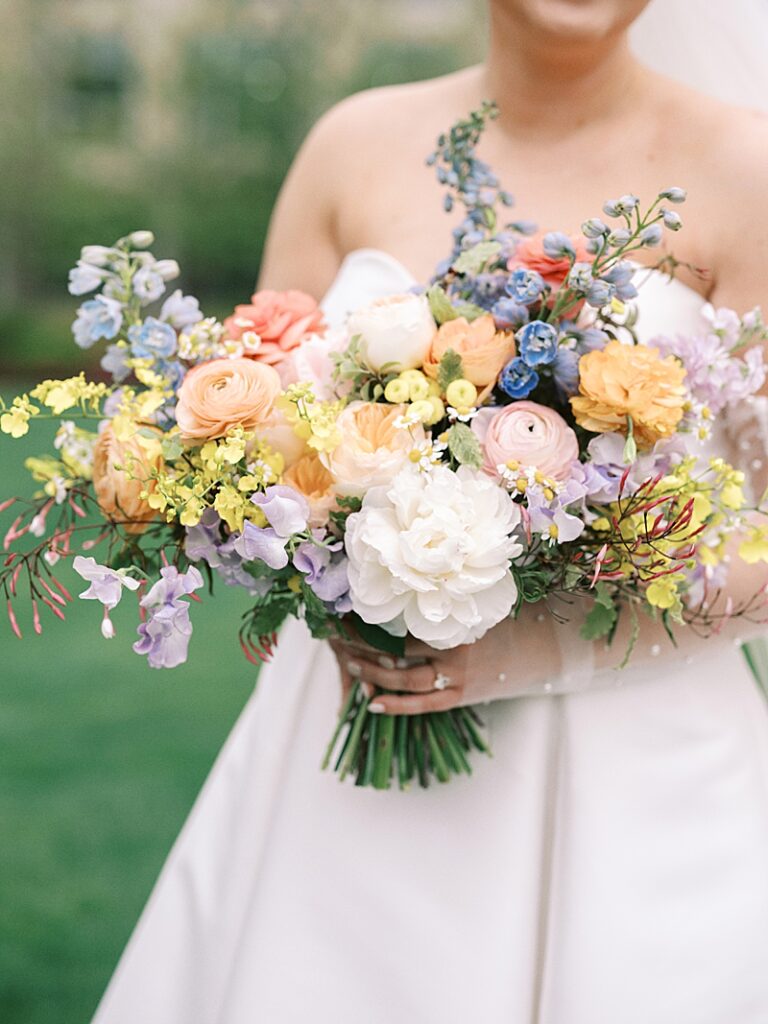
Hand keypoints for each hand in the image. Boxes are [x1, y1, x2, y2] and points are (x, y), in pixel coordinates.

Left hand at [327, 606, 560, 714]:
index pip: (401, 622)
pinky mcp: (460, 697)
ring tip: (348, 664)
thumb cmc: (510, 614)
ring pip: (403, 681)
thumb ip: (450, 590)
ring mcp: (456, 679)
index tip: (345, 610)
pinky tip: (371, 702)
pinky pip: (422, 705)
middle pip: (395, 653)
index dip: (370, 619)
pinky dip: (395, 705)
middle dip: (362, 646)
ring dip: (372, 674)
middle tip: (335, 637)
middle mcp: (453, 653)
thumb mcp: (481, 597)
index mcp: (455, 623)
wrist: (544, 650)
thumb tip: (410, 565)